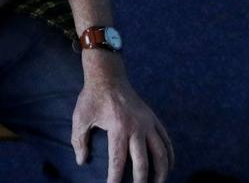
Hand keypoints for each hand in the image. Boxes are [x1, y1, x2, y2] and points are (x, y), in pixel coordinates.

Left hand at [72, 67, 173, 182]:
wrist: (108, 75)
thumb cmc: (92, 97)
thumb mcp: (80, 117)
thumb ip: (79, 140)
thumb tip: (82, 161)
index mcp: (118, 126)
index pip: (118, 161)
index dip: (115, 179)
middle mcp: (137, 126)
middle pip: (143, 161)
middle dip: (141, 181)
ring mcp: (148, 122)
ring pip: (160, 151)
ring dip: (161, 171)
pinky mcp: (152, 118)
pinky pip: (165, 139)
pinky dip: (169, 154)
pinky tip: (168, 166)